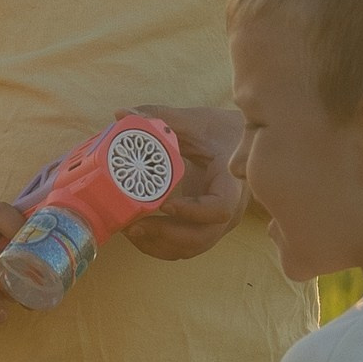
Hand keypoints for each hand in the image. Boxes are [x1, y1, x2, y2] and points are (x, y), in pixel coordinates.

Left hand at [123, 102, 247, 261]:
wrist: (242, 145)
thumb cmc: (219, 131)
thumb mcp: (193, 121)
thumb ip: (160, 117)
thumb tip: (120, 113)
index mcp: (231, 181)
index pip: (220, 207)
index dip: (193, 211)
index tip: (165, 205)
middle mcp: (230, 209)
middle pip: (203, 237)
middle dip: (166, 236)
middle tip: (133, 226)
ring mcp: (220, 224)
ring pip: (193, 248)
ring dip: (160, 245)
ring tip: (130, 231)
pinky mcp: (208, 229)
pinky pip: (187, 247)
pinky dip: (163, 246)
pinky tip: (140, 234)